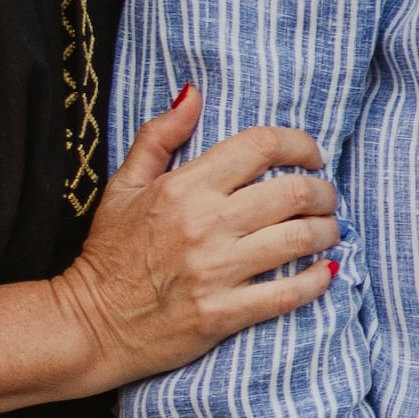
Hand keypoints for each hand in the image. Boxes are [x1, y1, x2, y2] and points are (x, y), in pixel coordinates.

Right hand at [56, 87, 336, 386]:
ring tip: (328, 231)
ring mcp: (216, 271)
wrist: (90, 323)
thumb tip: (193, 94)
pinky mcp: (224, 314)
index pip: (261, 146)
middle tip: (326, 198)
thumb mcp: (124, 185)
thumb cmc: (109, 252)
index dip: (299, 145)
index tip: (311, 156)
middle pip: (293, 192)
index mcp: (184, 187)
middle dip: (323, 192)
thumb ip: (159, 136)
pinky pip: (289, 293)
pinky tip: (323, 271)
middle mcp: (205, 224)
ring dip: (327, 232)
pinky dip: (317, 280)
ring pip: (300, 239)